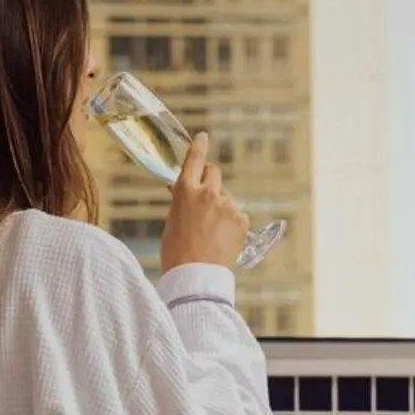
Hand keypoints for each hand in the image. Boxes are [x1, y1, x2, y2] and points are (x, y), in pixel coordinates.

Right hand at [161, 133, 248, 272]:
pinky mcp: (241, 220)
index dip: (199, 146)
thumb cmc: (177, 253)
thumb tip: (182, 190)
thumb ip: (181, 202)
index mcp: (185, 192)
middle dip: (210, 179)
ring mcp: (227, 206)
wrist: (196, 277)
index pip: (194, 159)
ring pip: (226, 198)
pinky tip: (222, 239)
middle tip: (206, 196)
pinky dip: (231, 223)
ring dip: (220, 207)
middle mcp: (208, 193)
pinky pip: (236, 215)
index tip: (203, 137)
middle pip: (214, 172)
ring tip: (211, 233)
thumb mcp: (172, 222)